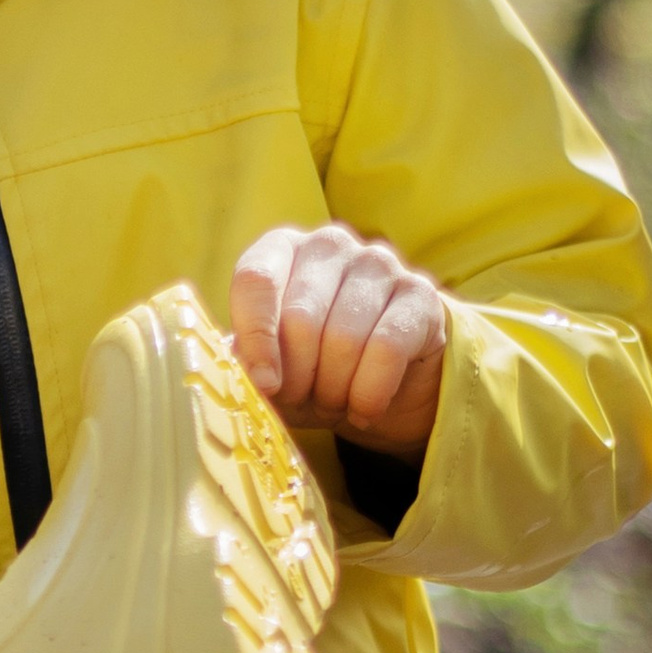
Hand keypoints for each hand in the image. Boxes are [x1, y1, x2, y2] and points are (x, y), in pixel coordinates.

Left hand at [230, 222, 447, 457]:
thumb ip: (245, 361)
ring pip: (343, 339)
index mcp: (281, 249)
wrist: (385, 384)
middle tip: (304, 398)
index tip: (264, 385)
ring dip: (334, 390)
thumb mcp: (270, 367)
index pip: (256, 281)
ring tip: (334, 401)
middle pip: (300, 319)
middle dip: (298, 377)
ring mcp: (379, 263)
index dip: (256, 340)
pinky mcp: (420, 294)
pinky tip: (365, 408)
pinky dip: (369, 394)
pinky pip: (385, 350)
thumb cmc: (313, 369)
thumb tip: (231, 369)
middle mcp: (330, 244)